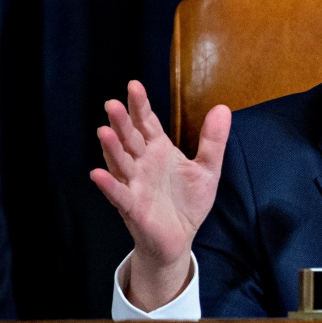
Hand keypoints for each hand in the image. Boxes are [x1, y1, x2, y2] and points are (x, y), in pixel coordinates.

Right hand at [90, 80, 230, 309]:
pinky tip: (98, 174)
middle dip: (122, 122)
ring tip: (104, 131)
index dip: (141, 106)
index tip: (134, 85)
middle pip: (130, 139)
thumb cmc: (188, 201)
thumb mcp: (208, 169)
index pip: (147, 123)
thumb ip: (213, 140)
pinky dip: (109, 185)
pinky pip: (119, 194)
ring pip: (120, 163)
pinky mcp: (133, 207)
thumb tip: (223, 108)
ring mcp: (134, 184)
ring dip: (112, 148)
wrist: (180, 237)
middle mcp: (142, 164)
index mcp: (159, 151)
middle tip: (113, 104)